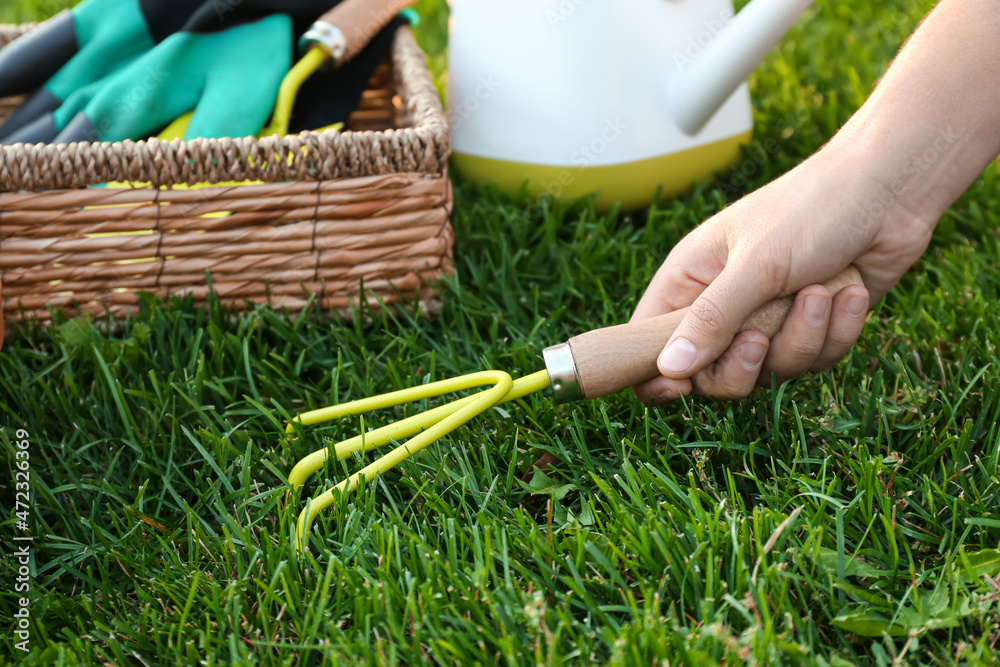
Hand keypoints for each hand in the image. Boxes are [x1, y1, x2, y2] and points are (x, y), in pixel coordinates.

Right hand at [630, 146, 934, 403]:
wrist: (892, 188)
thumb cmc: (812, 207)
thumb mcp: (755, 264)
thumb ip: (711, 319)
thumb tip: (667, 369)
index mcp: (691, 279)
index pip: (648, 340)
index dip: (657, 373)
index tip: (682, 386)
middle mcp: (725, 304)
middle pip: (711, 374)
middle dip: (742, 365)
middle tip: (758, 339)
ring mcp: (769, 319)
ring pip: (770, 372)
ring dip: (801, 337)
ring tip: (818, 292)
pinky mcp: (813, 327)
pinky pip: (816, 359)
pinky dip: (837, 331)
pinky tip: (850, 291)